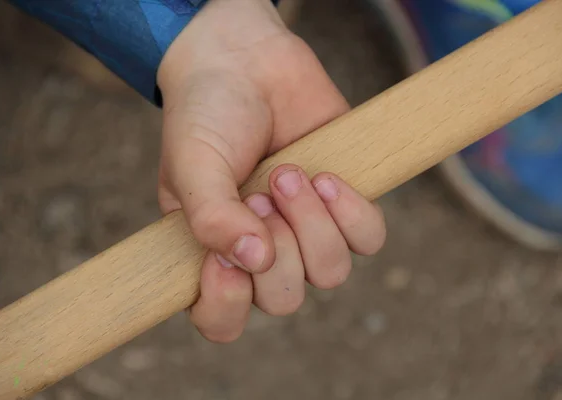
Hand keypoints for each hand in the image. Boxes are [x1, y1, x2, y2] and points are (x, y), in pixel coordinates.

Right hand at [156, 0, 385, 341]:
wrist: (246, 61)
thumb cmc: (206, 115)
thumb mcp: (192, 164)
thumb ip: (210, 217)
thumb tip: (254, 259)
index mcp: (212, 254)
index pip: (221, 320)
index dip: (226, 302)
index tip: (222, 257)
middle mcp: (260, 251)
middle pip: (285, 299)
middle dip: (277, 247)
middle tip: (258, 190)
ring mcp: (305, 230)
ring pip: (330, 271)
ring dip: (312, 224)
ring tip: (288, 173)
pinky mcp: (343, 204)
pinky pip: (369, 238)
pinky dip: (352, 212)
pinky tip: (327, 176)